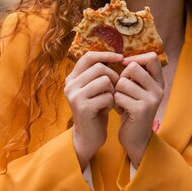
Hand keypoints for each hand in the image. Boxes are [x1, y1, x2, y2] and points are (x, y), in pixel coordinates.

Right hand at [64, 51, 122, 169]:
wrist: (89, 136)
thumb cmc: (96, 109)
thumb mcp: (95, 88)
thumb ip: (99, 73)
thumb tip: (118, 55)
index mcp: (72, 78)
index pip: (89, 57)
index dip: (106, 54)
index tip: (121, 57)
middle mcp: (70, 85)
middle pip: (99, 68)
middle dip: (113, 76)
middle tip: (116, 88)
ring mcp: (75, 96)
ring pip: (104, 81)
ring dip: (112, 90)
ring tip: (109, 100)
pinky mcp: (83, 107)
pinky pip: (107, 96)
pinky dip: (111, 102)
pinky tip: (107, 109)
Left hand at [114, 52, 164, 167]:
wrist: (136, 138)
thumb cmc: (132, 109)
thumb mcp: (138, 89)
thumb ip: (136, 75)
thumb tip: (122, 57)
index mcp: (159, 82)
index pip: (152, 57)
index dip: (135, 58)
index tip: (126, 66)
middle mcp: (158, 89)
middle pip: (133, 67)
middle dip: (121, 77)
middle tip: (122, 90)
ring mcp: (151, 99)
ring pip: (123, 82)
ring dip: (117, 92)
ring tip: (121, 102)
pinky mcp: (141, 110)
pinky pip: (119, 96)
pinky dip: (115, 103)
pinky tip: (120, 111)